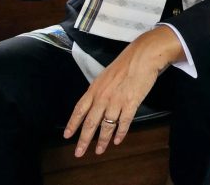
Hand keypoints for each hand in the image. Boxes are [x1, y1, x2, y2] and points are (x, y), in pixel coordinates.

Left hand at [64, 27, 182, 156]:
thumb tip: (95, 102)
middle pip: (90, 123)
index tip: (67, 136)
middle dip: (83, 140)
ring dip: (102, 140)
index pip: (79, 110)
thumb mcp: (106, 75)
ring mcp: (116, 101)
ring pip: (106, 126)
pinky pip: (124, 123)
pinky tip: (118, 141)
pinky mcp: (131, 104)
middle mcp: (102, 97)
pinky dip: (120, 133)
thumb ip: (99, 90)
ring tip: (99, 151)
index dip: (73, 124)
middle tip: (78, 153)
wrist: (143, 57)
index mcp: (94, 89)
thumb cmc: (125, 63)